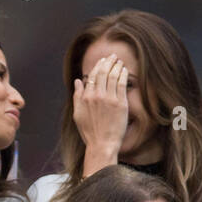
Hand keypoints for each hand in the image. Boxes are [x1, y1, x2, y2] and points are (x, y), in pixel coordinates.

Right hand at [74, 53, 128, 173]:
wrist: (102, 144)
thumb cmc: (89, 132)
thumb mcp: (78, 114)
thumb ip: (77, 96)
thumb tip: (78, 81)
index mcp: (86, 97)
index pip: (92, 75)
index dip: (99, 66)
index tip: (103, 61)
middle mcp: (97, 95)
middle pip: (103, 72)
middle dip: (108, 61)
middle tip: (113, 56)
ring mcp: (109, 99)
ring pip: (113, 75)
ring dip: (116, 65)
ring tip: (119, 61)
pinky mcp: (120, 103)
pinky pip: (122, 84)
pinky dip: (123, 74)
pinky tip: (124, 70)